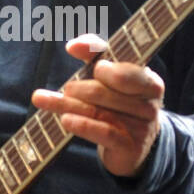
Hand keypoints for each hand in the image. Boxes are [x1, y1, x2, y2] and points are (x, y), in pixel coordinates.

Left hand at [31, 34, 164, 178]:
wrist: (132, 146)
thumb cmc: (120, 103)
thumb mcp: (112, 78)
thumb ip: (96, 54)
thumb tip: (73, 45)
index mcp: (149, 82)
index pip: (127, 71)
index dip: (106, 64)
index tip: (87, 61)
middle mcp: (149, 104)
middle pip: (106, 92)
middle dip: (81, 88)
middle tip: (67, 89)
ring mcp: (141, 128)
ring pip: (99, 112)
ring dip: (68, 105)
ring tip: (44, 99)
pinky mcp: (129, 147)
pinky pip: (105, 133)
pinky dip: (83, 125)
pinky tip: (65, 120)